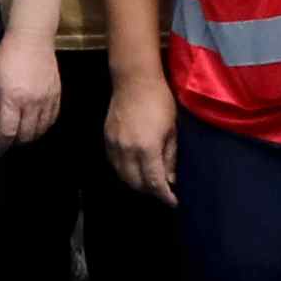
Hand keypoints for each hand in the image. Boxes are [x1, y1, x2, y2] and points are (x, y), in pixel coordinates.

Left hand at [0, 30, 61, 150]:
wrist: (32, 39)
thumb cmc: (6, 57)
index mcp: (12, 98)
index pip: (8, 132)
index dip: (1, 145)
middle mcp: (31, 102)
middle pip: (25, 135)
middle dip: (15, 143)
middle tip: (7, 142)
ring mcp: (47, 99)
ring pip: (40, 130)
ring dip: (29, 137)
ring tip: (20, 136)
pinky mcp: (57, 95)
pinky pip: (52, 119)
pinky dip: (43, 128)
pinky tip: (36, 127)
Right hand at [102, 61, 177, 203]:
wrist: (134, 79)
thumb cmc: (160, 101)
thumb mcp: (172, 130)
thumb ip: (170, 157)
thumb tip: (171, 179)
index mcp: (147, 148)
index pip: (154, 183)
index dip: (165, 196)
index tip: (174, 201)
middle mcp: (127, 150)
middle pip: (136, 183)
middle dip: (151, 191)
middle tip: (164, 191)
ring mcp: (114, 144)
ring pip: (122, 175)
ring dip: (136, 183)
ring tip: (150, 181)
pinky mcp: (107, 138)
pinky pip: (114, 163)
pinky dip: (124, 171)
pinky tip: (134, 169)